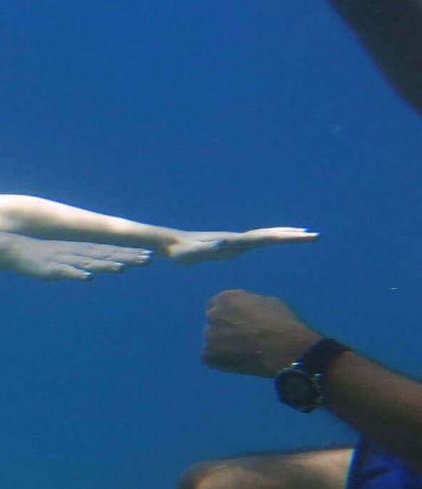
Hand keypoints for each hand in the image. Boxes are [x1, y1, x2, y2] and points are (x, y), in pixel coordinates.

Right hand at [8, 238, 150, 281]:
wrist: (18, 250)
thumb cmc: (45, 256)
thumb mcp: (69, 258)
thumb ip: (85, 262)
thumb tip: (99, 269)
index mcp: (84, 251)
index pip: (111, 252)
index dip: (130, 253)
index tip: (150, 255)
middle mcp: (79, 253)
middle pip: (106, 256)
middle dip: (127, 257)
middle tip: (148, 259)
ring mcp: (66, 260)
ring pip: (90, 263)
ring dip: (107, 265)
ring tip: (123, 268)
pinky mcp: (52, 269)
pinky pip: (66, 272)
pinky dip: (78, 274)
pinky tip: (88, 278)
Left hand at [163, 227, 317, 263]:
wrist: (172, 243)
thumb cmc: (181, 251)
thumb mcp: (193, 253)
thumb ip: (208, 249)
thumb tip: (226, 243)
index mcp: (234, 241)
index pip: (265, 238)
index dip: (285, 237)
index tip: (305, 236)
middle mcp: (238, 239)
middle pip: (271, 235)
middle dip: (294, 236)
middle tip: (316, 236)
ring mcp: (237, 241)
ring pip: (267, 236)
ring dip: (286, 235)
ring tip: (306, 235)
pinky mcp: (234, 246)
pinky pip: (258, 242)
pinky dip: (273, 239)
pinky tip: (278, 240)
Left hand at [203, 290, 320, 376]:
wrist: (287, 348)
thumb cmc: (283, 323)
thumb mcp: (268, 302)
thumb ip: (249, 305)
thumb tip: (244, 312)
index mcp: (226, 298)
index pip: (217, 306)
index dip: (228, 316)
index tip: (237, 323)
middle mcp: (213, 314)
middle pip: (214, 323)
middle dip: (224, 329)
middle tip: (240, 339)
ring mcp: (209, 335)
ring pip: (213, 341)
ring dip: (223, 346)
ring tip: (242, 352)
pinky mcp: (209, 355)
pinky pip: (211, 358)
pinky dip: (222, 361)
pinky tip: (238, 361)